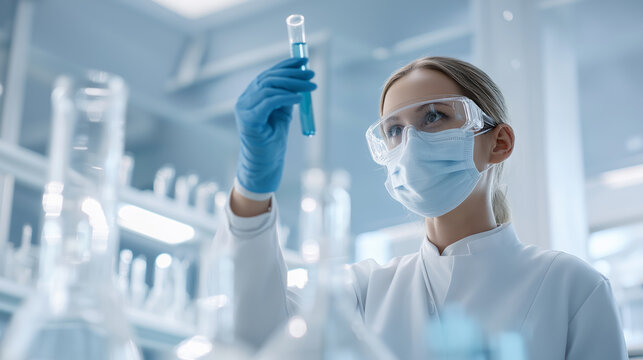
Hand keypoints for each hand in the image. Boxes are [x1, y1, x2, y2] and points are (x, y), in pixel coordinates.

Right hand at [235, 57, 315, 193]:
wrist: (264, 164)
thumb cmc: (273, 140)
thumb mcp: (282, 113)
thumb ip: (286, 96)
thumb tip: (301, 79)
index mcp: (251, 96)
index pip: (268, 74)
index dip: (286, 65)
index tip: (304, 61)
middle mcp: (244, 99)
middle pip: (269, 78)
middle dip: (293, 74)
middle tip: (312, 74)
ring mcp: (244, 109)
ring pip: (269, 87)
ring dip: (293, 84)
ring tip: (311, 87)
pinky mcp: (249, 119)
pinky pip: (269, 101)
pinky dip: (286, 97)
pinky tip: (299, 97)